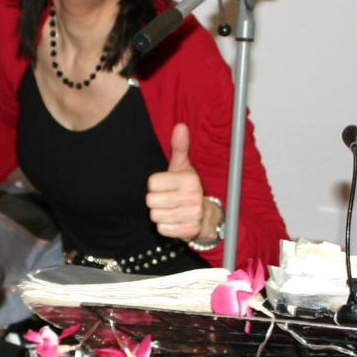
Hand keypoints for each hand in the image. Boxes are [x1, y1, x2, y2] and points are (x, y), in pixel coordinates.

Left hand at [147, 123, 222, 241]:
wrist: (205, 215)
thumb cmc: (188, 187)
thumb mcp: (183, 167)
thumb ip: (179, 147)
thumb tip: (180, 126)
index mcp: (189, 180)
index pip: (152, 183)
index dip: (155, 185)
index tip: (165, 185)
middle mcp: (192, 197)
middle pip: (151, 201)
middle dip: (155, 201)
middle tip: (167, 199)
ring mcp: (192, 215)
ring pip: (155, 216)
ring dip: (160, 214)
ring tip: (171, 209)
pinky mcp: (189, 231)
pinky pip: (162, 229)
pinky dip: (165, 226)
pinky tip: (174, 220)